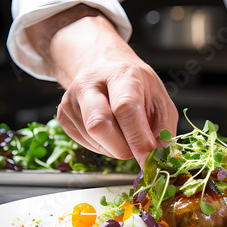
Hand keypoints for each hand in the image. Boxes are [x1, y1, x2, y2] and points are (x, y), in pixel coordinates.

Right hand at [26, 5, 177, 167]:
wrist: (103, 68)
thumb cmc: (135, 85)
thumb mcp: (160, 99)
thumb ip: (163, 127)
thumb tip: (158, 154)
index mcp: (121, 75)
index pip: (125, 108)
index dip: (137, 138)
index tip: (148, 158)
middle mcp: (90, 83)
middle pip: (99, 125)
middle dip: (122, 149)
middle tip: (137, 152)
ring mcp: (72, 99)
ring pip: (93, 139)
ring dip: (114, 149)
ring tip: (125, 134)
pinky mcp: (63, 116)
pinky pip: (85, 143)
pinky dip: (103, 147)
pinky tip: (110, 133)